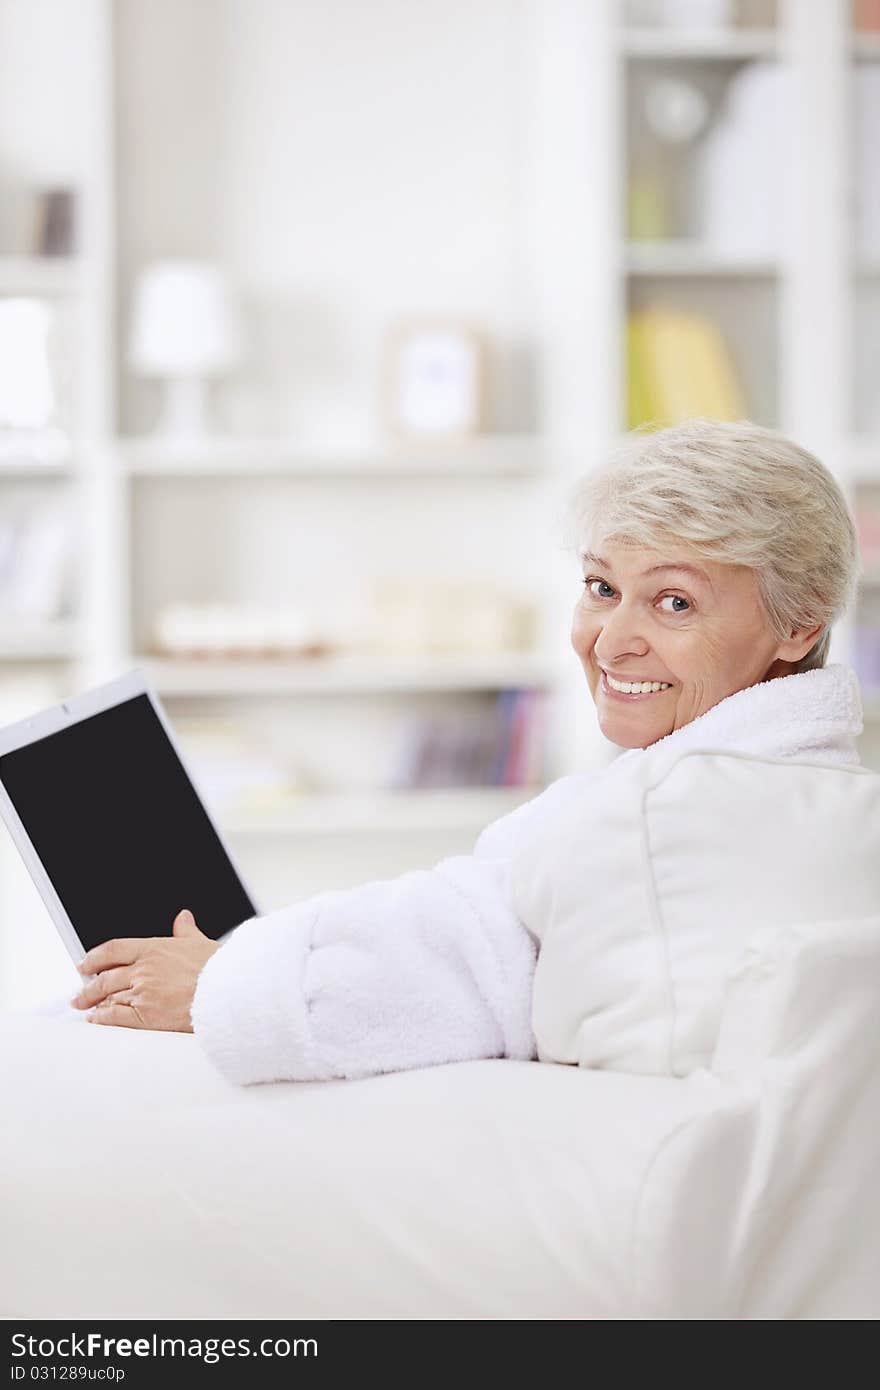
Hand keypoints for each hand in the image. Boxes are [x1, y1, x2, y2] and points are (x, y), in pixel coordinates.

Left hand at [70, 909, 219, 1032]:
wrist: (229, 992)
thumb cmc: (220, 969)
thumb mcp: (201, 943)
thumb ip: (186, 931)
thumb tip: (183, 918)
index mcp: (154, 949)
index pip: (114, 949)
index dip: (94, 957)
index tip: (85, 964)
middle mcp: (144, 970)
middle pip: (105, 977)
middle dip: (88, 987)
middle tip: (79, 994)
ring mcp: (143, 993)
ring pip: (108, 998)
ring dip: (95, 1005)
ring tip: (88, 1009)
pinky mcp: (146, 1017)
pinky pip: (115, 1018)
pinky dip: (103, 1019)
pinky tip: (98, 1020)